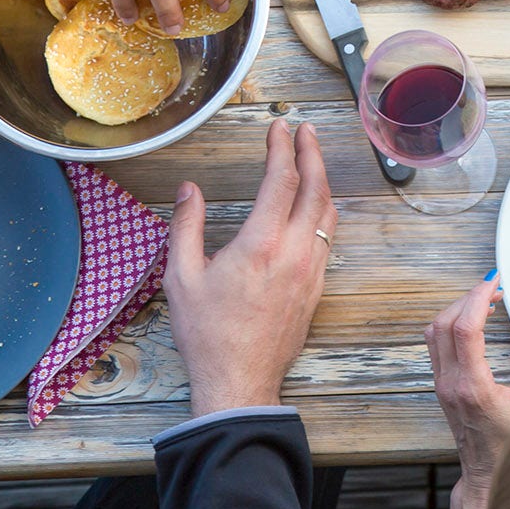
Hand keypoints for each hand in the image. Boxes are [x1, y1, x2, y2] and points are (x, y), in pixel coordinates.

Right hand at [165, 120, 337, 416]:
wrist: (239, 380)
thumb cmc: (207, 334)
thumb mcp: (181, 277)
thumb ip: (185, 227)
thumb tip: (188, 191)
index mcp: (261, 244)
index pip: (282, 179)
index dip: (282, 147)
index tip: (279, 127)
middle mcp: (294, 252)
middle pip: (315, 188)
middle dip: (311, 153)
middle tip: (305, 131)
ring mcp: (311, 270)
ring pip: (328, 212)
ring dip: (322, 180)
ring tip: (311, 160)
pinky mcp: (317, 287)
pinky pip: (328, 238)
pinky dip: (323, 211)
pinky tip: (315, 206)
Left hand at [427, 274, 509, 507]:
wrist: (487, 476)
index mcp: (473, 387)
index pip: (465, 328)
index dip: (478, 298)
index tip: (494, 282)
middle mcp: (451, 384)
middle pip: (444, 323)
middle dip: (468, 297)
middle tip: (493, 287)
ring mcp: (442, 385)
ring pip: (435, 332)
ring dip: (457, 309)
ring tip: (485, 301)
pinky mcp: (442, 387)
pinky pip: (437, 345)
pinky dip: (452, 324)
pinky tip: (474, 321)